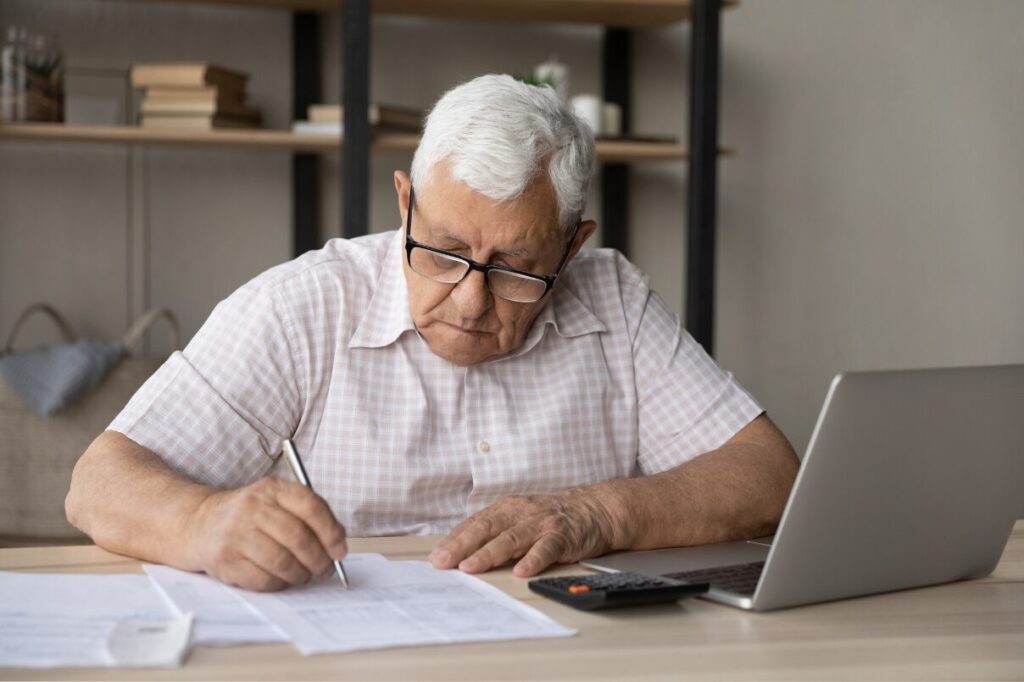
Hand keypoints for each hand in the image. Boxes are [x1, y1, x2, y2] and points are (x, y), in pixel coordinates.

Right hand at [184, 477, 347, 591]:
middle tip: (325, 569)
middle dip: (319, 560)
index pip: (311, 506)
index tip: (340, 550)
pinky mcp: (225, 560)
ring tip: (304, 575)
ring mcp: (236, 533)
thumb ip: (308, 517)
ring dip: (300, 575)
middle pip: (298, 538)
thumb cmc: (250, 516)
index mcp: (272, 489)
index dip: (331, 531)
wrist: (201, 523)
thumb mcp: (277, 502)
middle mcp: (253, 508)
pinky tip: (281, 579)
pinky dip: (279, 584)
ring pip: (282, 562)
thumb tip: (338, 546)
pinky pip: (263, 579)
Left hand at [427, 491, 618, 577]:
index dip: (454, 539)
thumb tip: (461, 550)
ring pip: (512, 538)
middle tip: (442, 562)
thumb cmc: (552, 517)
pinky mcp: (563, 536)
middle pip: (487, 528)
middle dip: (461, 545)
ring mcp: (542, 523)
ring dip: (489, 553)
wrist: (596, 509)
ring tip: (471, 567)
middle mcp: (521, 512)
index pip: (475, 523)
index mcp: (507, 508)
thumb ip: (495, 530)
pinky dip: (533, 560)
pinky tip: (522, 571)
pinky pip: (547, 549)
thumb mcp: (520, 516)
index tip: (436, 556)